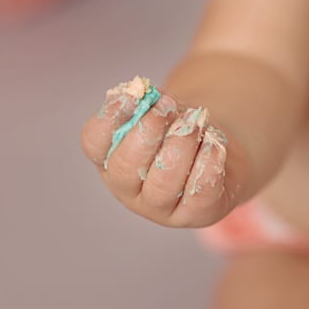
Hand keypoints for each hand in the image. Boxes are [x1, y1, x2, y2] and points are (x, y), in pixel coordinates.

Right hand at [81, 77, 236, 227]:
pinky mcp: (196, 215)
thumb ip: (148, 102)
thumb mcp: (159, 109)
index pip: (94, 142)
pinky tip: (213, 144)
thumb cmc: (177, 128)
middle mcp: (128, 188)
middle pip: (125, 168)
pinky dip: (208, 164)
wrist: (214, 150)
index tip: (133, 94)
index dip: (110, 117)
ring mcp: (160, 208)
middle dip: (147, 132)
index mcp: (108, 158)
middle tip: (166, 107)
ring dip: (180, 146)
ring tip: (195, 122)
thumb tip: (143, 92)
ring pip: (163, 184)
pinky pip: (200, 194)